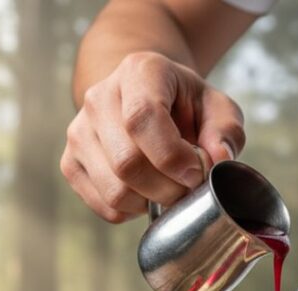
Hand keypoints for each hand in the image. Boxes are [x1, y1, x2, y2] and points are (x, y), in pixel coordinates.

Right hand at [60, 51, 244, 222]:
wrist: (144, 100)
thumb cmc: (184, 106)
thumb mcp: (216, 107)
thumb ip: (226, 131)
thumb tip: (218, 160)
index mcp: (138, 72)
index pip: (142, 118)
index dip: (172, 156)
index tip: (197, 173)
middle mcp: (99, 98)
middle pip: (127, 162)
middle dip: (168, 189)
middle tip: (189, 188)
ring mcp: (79, 132)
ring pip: (115, 191)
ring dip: (151, 203)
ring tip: (169, 189)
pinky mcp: (71, 163)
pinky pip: (104, 206)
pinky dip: (133, 211)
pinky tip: (147, 193)